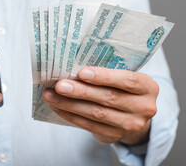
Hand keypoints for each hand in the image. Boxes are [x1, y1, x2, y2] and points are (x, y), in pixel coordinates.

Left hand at [43, 67, 158, 144]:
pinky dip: (70, 115)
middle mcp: (143, 108)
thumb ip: (107, 70)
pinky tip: (57, 107)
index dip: (105, 76)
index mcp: (148, 87)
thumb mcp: (124, 75)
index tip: (82, 72)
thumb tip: (72, 64)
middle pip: (109, 98)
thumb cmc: (122, 87)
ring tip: (51, 95)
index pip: (128, 80)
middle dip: (81, 91)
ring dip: (70, 104)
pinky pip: (89, 126)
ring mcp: (130, 125)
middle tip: (60, 85)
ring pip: (96, 114)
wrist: (133, 113)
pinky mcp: (114, 136)